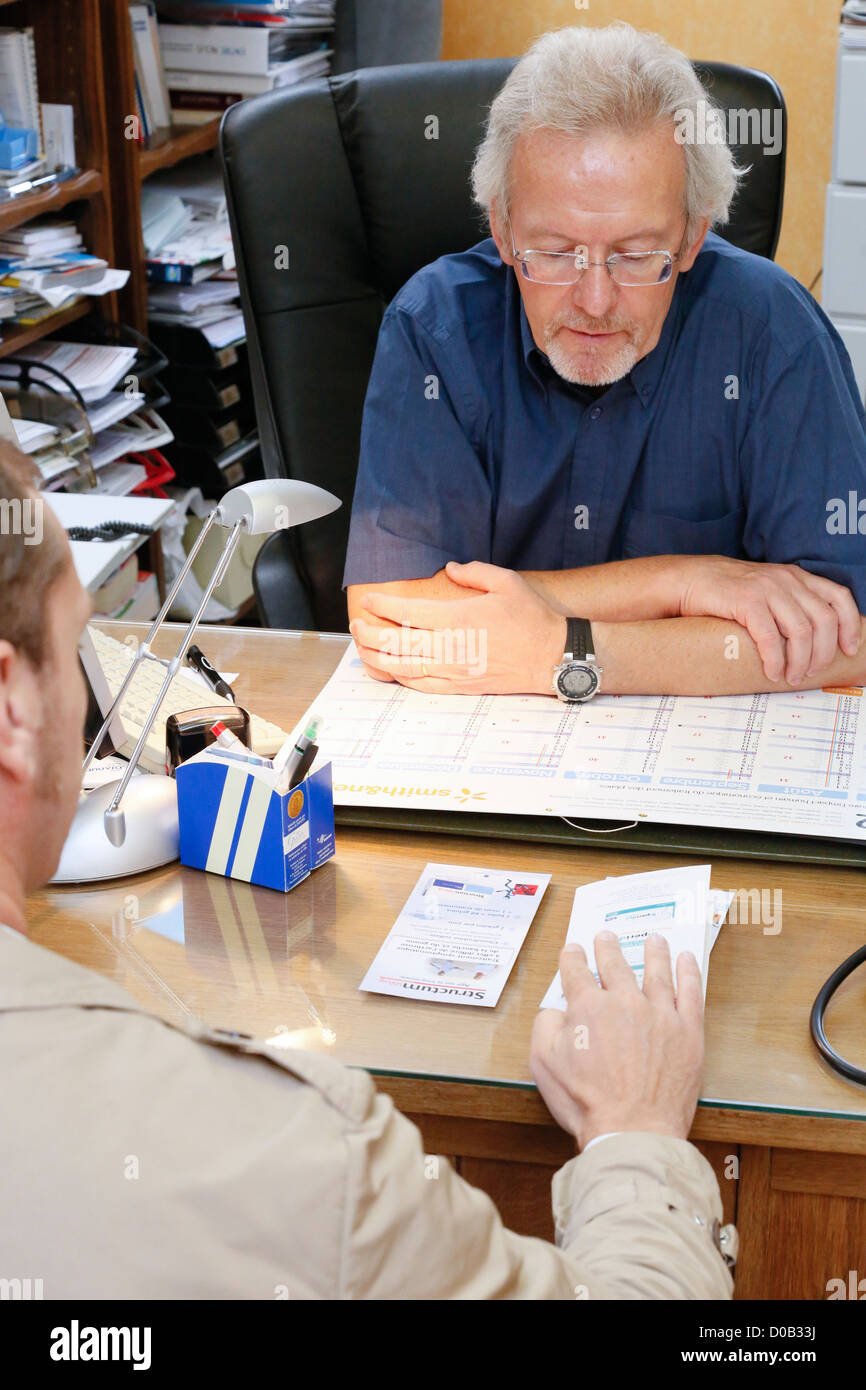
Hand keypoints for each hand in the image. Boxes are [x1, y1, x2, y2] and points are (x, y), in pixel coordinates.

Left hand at [349, 561, 566, 694]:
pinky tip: (391, 670)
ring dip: (378, 657)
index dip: (382, 604)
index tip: (368, 599)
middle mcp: (450, 646)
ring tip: (363, 648)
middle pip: (396, 641)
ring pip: (403, 667)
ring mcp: (454, 671)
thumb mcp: (507, 582)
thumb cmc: (532, 619)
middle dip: (370, 632)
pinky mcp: (461, 687)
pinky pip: (422, 686)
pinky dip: (401, 678)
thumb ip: (474, 572)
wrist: (553, 657)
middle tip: (356, 624)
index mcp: (458, 618)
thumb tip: (451, 567)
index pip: (408, 611)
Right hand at [530, 933, 703, 1148]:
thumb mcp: (544, 1063)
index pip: (576, 972)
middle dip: (607, 948)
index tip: (573, 950)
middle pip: (615, 966)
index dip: (572, 958)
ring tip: (654, 939)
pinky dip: (689, 973)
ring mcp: (660, 1014)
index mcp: (588, 1007)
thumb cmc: (586, 1103)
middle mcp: (625, 1002)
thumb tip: (555, 1010)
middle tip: (606, 936)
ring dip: (654, 952)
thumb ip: (545, 1026)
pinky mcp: (688, 1031)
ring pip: (656, 972)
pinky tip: (686, 960)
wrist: (632, 1130)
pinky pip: (691, 993)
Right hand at [677, 556, 860, 684]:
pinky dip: (775, 660)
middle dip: (822, 653)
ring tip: (791, 677)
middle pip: (824, 620)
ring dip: (799, 661)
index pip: (839, 597)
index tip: (849, 649)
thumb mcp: (767, 591)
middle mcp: (787, 579)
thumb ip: (789, 605)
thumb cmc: (727, 593)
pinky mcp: (747, 600)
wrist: (689, 579)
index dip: (850, 626)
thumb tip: (812, 641)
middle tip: (810, 673)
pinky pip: (770, 637)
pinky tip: (772, 672)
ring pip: (801, 631)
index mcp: (796, 577)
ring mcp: (768, 588)